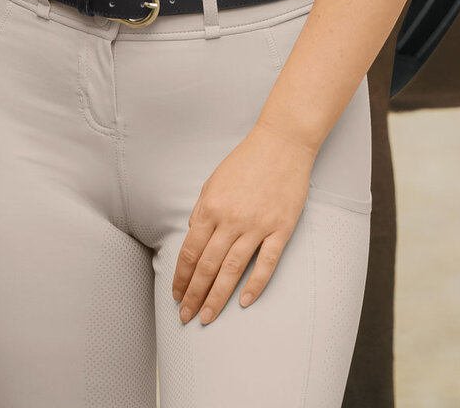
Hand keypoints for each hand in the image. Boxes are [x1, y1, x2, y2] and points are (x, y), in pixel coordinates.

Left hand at [171, 123, 314, 324]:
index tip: (177, 294)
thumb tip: (192, 235)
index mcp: (211, 207)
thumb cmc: (247, 160)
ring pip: (232, 270)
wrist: (282, 142)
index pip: (191, 252)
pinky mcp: (280, 229)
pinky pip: (266, 263)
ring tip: (207, 316)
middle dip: (194, 295)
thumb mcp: (214, 181)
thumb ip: (201, 210)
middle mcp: (231, 220)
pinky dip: (254, 285)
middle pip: (208, 266)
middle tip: (187, 316)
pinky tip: (244, 302)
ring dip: (217, 297)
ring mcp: (257, 226)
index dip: (182, 277)